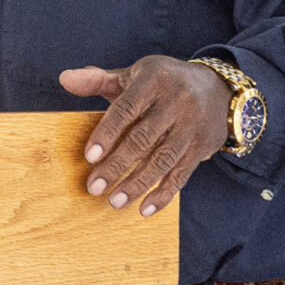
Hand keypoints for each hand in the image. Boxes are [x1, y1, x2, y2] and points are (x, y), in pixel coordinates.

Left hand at [59, 56, 231, 216]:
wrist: (219, 90)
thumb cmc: (163, 83)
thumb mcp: (133, 75)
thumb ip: (98, 80)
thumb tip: (65, 79)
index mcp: (155, 80)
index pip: (126, 108)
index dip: (107, 133)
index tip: (89, 157)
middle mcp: (177, 102)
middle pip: (143, 138)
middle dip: (117, 165)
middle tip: (95, 187)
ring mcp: (192, 126)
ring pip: (163, 159)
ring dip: (138, 184)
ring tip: (115, 201)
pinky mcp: (203, 147)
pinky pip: (182, 174)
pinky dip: (164, 194)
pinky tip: (145, 209)